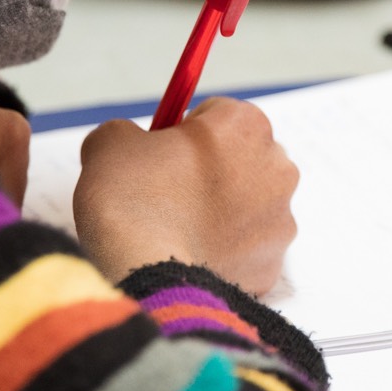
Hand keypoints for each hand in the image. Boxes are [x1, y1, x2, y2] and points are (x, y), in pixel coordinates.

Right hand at [71, 97, 298, 295]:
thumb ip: (127, 132)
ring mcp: (280, 219)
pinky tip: (191, 258)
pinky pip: (247, 250)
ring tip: (176, 231)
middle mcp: (276, 167)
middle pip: (242, 159)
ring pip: (249, 206)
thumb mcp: (110, 144)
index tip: (161, 155)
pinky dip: (224, 252)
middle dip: (211, 172)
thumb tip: (129, 144)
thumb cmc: (133, 200)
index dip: (183, 134)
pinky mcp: (273, 263)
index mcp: (245, 125)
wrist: (148, 275)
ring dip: (221, 212)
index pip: (217, 115)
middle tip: (168, 194)